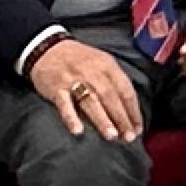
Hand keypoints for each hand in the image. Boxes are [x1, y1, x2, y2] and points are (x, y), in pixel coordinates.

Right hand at [28, 38, 143, 140]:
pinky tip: (78, 131)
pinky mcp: (56, 88)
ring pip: (90, 101)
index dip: (133, 111)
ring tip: (112, 136)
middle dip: (121, 118)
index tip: (138, 128)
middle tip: (129, 137)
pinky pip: (64, 105)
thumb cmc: (79, 59)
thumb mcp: (101, 62)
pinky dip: (71, 117)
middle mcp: (92, 72)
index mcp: (107, 65)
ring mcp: (73, 80)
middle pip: (110, 97)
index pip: (125, 90)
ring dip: (102, 120)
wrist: (47, 47)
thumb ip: (114, 82)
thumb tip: (128, 110)